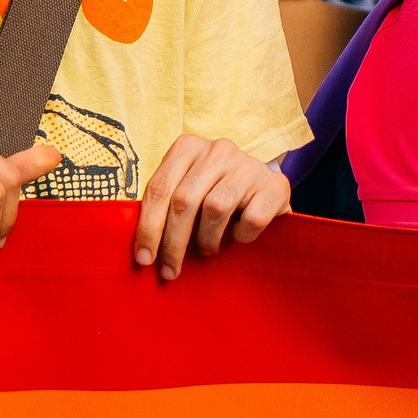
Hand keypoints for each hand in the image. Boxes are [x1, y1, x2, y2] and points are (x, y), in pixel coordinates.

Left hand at [135, 135, 290, 279]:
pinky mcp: (274, 184)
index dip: (148, 227)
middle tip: (169, 271)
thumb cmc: (216, 194)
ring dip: (206, 239)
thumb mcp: (188, 190)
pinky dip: (241, 236)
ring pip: (215, 208)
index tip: (144, 259)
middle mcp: (218, 150)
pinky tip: (238, 236)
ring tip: (207, 249)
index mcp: (188, 147)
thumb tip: (143, 249)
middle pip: (184, 200)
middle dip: (173, 242)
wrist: (266, 187)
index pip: (159, 188)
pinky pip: (251, 219)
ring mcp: (248, 165)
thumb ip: (166, 205)